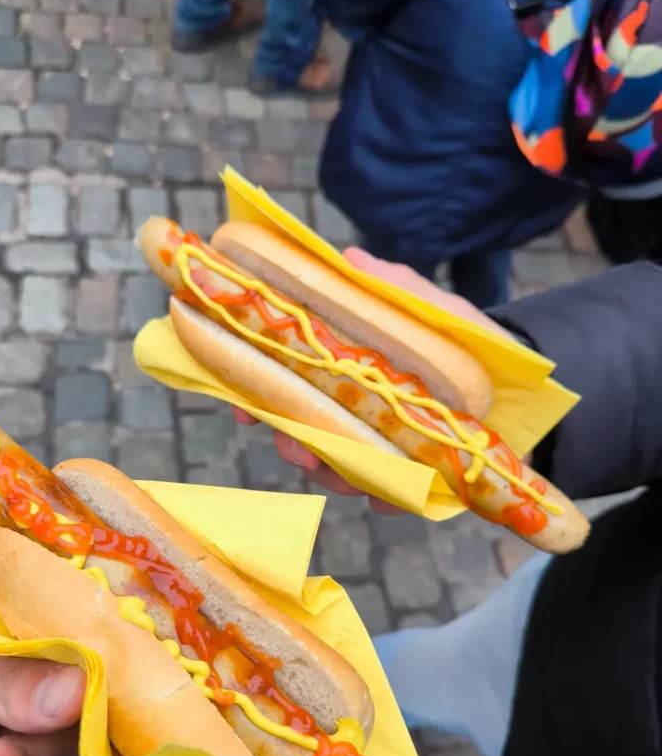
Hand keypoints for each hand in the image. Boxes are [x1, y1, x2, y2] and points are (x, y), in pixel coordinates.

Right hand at [233, 247, 516, 513]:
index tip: (239, 402)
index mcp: (345, 374)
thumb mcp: (432, 309)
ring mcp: (376, 449)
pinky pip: (386, 497)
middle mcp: (351, 414)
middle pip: (302, 434)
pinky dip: (385, 498)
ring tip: (355, 478)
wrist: (516, 389)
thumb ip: (394, 287)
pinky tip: (391, 496)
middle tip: (298, 450)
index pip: (286, 385)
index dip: (255, 394)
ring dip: (336, 477)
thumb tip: (349, 257)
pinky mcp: (408, 480)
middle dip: (293, 445)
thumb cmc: (466, 343)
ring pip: (337, 471)